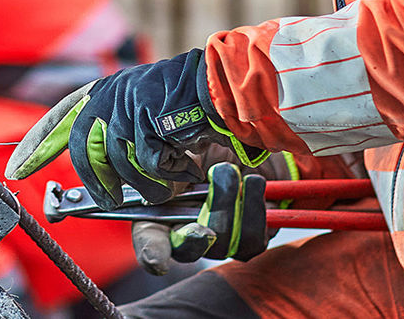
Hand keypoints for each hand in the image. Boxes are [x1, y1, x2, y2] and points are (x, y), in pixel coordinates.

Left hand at [5, 49, 266, 207]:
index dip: (37, 145)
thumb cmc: (190, 112)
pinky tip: (186, 162)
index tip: (17, 169)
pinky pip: (146, 162)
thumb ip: (119, 150)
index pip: (60, 118)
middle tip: (114, 200)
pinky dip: (169, 171)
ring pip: (118, 163)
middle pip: (83, 151)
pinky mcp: (143, 114)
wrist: (227, 87)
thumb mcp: (145, 129)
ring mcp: (123, 103)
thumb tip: (98, 186)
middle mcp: (108, 94)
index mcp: (104, 93)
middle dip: (99, 183)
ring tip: (170, 178)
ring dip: (147, 180)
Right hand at [130, 162, 269, 272]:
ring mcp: (220, 240)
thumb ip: (171, 174)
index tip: (158, 261)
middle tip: (207, 211)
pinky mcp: (251, 239)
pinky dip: (254, 208)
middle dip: (196, 236)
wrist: (252, 143)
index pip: (149, 239)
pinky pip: (253, 241)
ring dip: (228, 206)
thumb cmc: (212, 148)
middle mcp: (189, 232)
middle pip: (186, 251)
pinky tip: (253, 181)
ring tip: (232, 171)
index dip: (151, 252)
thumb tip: (166, 191)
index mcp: (162, 211)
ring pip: (221, 246)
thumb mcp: (188, 153)